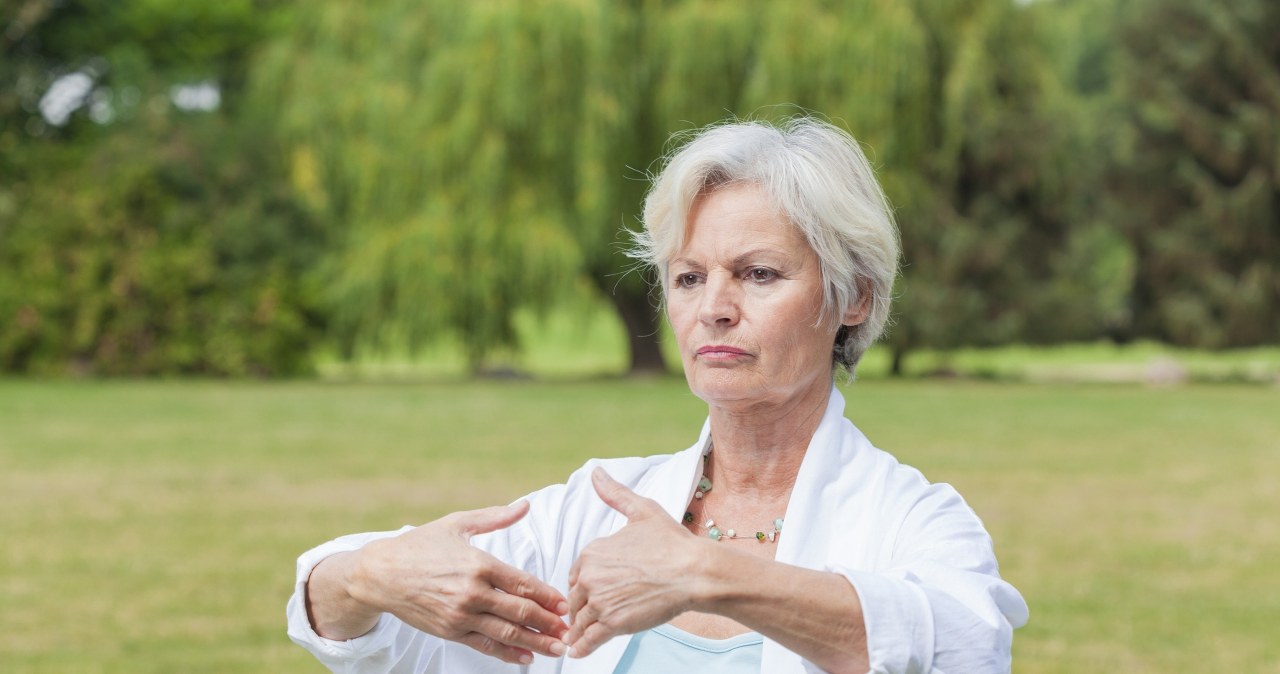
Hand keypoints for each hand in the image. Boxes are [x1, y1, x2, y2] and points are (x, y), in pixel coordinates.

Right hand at [348, 501, 568, 663]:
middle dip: (548, 622)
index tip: (566, 603)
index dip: (548, 596)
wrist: (381, 573)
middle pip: (520, 611)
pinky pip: (485, 645)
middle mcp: (472, 592)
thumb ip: (495, 517)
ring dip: (535, 642)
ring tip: (557, 648)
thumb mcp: (458, 523)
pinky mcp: (450, 631)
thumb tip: (525, 504)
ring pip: (506, 632)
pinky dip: (507, 653)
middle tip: (571, 629)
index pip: (523, 584)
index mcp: (479, 563)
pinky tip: (525, 657)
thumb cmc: (421, 545)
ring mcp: (461, 615)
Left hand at [564, 468, 701, 657]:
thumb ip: (615, 494)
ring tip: (576, 639)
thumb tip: (596, 472)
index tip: (592, 592)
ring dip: (578, 630)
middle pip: (575, 598)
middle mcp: (591, 576)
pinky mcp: (612, 624)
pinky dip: (581, 648)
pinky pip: (588, 640)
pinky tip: (578, 652)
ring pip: (580, 620)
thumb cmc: (672, 541)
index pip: (577, 574)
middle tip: (585, 617)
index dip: (584, 584)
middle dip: (580, 608)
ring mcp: (600, 601)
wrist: (695, 571)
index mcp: (593, 551)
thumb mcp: (642, 511)